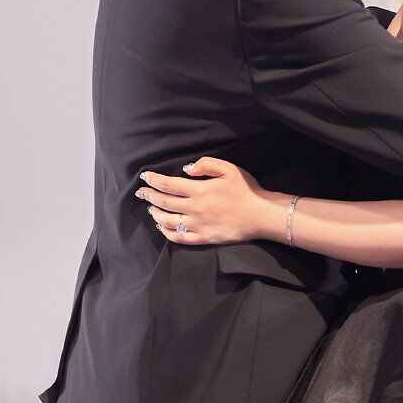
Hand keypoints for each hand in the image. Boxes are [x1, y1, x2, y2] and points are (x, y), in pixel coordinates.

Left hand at [137, 156, 268, 245]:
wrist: (261, 215)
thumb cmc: (246, 189)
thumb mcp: (229, 169)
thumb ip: (206, 164)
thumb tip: (186, 170)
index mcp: (200, 190)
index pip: (168, 185)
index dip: (153, 180)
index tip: (145, 176)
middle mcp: (195, 209)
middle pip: (164, 202)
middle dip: (150, 195)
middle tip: (141, 192)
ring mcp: (198, 226)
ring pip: (167, 221)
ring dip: (156, 214)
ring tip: (151, 208)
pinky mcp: (203, 239)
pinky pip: (179, 238)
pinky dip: (167, 232)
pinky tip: (162, 227)